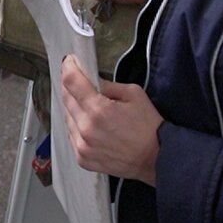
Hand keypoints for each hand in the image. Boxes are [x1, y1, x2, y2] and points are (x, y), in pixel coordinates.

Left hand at [61, 55, 162, 185]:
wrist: (157, 159)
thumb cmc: (149, 129)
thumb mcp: (133, 94)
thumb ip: (108, 85)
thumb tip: (90, 80)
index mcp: (98, 110)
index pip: (71, 82)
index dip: (69, 68)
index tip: (70, 63)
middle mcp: (86, 129)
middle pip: (66, 98)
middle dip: (73, 87)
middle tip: (83, 83)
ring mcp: (82, 146)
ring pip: (67, 117)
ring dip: (75, 108)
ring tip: (94, 110)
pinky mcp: (82, 158)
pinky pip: (72, 134)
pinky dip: (78, 127)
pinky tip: (93, 126)